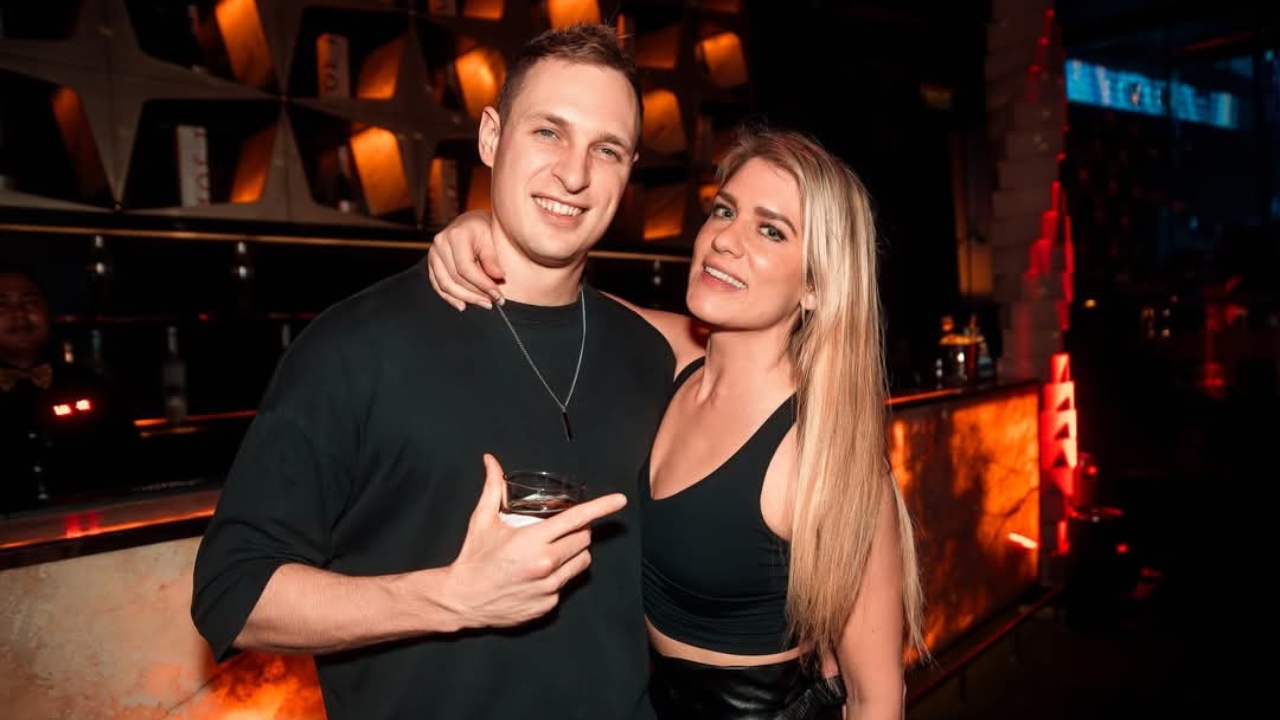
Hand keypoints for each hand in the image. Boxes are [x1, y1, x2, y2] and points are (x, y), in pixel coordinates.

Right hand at [427, 210, 504, 310]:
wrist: (471, 222)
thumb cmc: (484, 228)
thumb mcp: (491, 239)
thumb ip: (492, 259)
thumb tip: (498, 278)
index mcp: (455, 235)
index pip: (466, 268)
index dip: (482, 284)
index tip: (498, 296)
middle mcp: (440, 244)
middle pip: (455, 278)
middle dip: (475, 294)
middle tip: (493, 303)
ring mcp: (433, 254)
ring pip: (445, 284)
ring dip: (464, 298)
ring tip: (483, 304)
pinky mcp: (432, 263)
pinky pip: (437, 285)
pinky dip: (450, 297)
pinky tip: (463, 305)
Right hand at [442, 454, 625, 628]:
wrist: (463, 600)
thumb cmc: (474, 559)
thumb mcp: (483, 520)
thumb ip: (492, 488)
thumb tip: (491, 461)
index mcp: (533, 540)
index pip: (577, 518)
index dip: (602, 506)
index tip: (620, 500)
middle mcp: (546, 564)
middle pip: (584, 539)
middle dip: (578, 530)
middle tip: (560, 530)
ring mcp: (549, 587)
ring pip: (582, 561)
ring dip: (574, 552)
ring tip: (553, 551)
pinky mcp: (549, 604)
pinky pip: (567, 583)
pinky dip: (560, 575)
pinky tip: (539, 573)